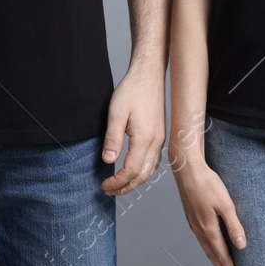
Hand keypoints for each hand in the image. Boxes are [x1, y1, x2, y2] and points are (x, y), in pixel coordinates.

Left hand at [100, 65, 164, 195]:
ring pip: (151, 170)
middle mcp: (156, 142)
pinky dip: (144, 172)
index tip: (104, 184)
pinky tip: (134, 170)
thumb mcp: (116, 113)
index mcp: (145, 139)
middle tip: (108, 190)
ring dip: (135, 181)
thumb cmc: (132, 90)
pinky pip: (155, 161)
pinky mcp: (160, 135)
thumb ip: (112, 139)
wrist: (149, 75)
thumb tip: (108, 161)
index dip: (117, 182)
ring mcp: (161, 139)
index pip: (131, 171)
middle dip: (126, 187)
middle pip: (143, 176)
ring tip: (119, 185)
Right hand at [172, 154, 246, 265]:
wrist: (187, 169)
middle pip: (211, 254)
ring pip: (205, 247)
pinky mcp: (191, 216)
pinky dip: (208, 248)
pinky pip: (201, 238)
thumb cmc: (207, 183)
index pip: (220, 254)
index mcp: (208, 228)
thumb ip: (234, 225)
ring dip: (214, 259)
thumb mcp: (226, 204)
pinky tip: (210, 246)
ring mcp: (193, 223)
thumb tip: (241, 246)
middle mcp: (199, 229)